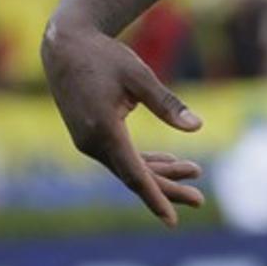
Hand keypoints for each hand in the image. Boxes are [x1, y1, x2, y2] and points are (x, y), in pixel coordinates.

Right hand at [41, 23, 205, 226]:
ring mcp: (89, 142)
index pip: (133, 173)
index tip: (170, 219)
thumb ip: (167, 104)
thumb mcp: (139, 75)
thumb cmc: (104, 57)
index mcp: (104, 130)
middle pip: (134, 176)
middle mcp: (92, 143)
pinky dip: (144, 160)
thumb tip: (197, 127)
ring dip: (160, 173)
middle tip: (200, 200)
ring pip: (129, 167)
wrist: (66, 46)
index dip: (155, 196)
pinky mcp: (90, 136)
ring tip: (195, 174)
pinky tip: (169, 162)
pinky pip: (120, 156)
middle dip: (167, 188)